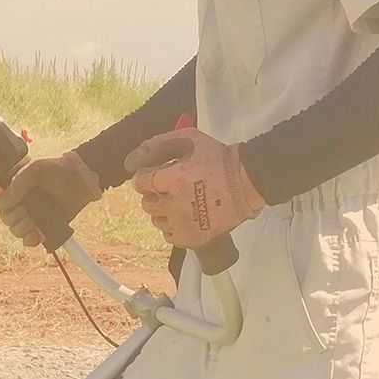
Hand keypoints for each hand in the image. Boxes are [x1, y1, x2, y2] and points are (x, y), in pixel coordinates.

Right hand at [0, 149, 102, 247]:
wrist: (82, 181)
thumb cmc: (60, 170)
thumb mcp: (37, 169)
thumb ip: (19, 182)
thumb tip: (4, 201)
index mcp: (15, 186)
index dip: (1, 205)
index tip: (10, 205)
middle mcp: (21, 201)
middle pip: (5, 217)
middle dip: (13, 218)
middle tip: (25, 212)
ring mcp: (32, 215)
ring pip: (16, 230)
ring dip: (21, 229)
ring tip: (33, 223)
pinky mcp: (43, 226)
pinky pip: (30, 239)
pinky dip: (30, 240)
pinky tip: (36, 235)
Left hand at [125, 128, 263, 247]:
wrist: (247, 183)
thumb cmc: (218, 158)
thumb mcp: (189, 139)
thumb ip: (158, 144)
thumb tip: (132, 159)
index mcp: (173, 180)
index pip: (140, 183)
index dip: (145, 178)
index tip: (155, 176)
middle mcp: (175, 205)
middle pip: (147, 204)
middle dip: (155, 194)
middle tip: (170, 188)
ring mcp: (184, 225)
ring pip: (157, 220)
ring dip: (164, 211)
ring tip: (180, 202)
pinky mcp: (193, 238)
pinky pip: (170, 236)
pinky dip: (173, 227)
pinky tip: (185, 216)